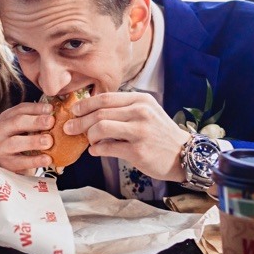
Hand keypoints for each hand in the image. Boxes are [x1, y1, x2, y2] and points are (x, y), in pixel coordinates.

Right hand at [0, 102, 54, 173]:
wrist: (17, 165)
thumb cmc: (25, 142)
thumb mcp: (28, 129)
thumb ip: (38, 121)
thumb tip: (56, 114)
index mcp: (5, 118)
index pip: (20, 109)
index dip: (36, 108)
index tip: (50, 109)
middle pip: (16, 122)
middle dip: (35, 122)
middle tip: (51, 121)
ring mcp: (0, 147)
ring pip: (15, 142)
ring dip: (33, 141)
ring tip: (49, 141)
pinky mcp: (5, 164)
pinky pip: (21, 162)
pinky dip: (35, 160)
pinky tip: (48, 159)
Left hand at [65, 91, 186, 181]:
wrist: (184, 155)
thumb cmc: (159, 134)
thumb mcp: (146, 113)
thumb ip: (122, 110)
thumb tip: (91, 112)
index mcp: (140, 100)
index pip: (105, 98)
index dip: (85, 104)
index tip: (74, 111)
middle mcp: (140, 112)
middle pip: (100, 113)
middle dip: (79, 121)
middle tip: (69, 127)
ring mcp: (140, 132)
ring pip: (100, 128)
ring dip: (88, 135)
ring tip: (88, 141)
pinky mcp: (138, 151)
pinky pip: (107, 148)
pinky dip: (96, 150)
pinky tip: (95, 151)